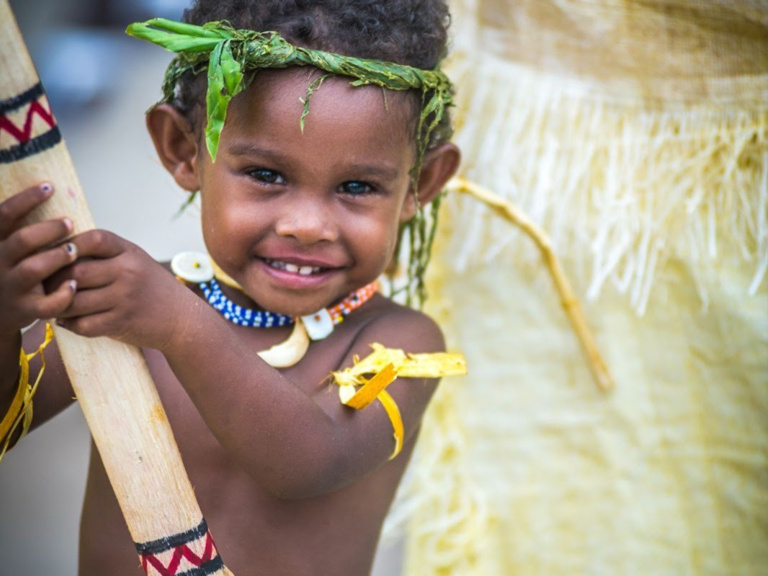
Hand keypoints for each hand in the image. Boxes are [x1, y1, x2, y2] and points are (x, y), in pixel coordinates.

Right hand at [0, 184, 77, 335]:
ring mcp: (11, 287)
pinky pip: (46, 304)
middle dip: (49, 230)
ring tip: (74, 251)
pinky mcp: (26, 309)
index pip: (3, 215)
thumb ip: (19, 226)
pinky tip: (73, 285)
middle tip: (69, 223)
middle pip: (22, 241)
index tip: (49, 186)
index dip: (26, 199)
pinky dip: (62, 295)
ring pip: (34, 269)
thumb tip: (47, 190)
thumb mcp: (4, 245)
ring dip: (57, 258)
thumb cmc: (9, 269)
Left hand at [52, 229, 195, 350]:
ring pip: (74, 301)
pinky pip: (84, 325)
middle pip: (76, 272)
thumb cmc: (151, 287)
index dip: (68, 244)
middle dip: (53, 280)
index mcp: (129, 253)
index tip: (54, 253)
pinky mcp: (122, 322)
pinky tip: (67, 321)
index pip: (92, 239)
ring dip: (57, 305)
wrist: (181, 318)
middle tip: (42, 285)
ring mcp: (125, 298)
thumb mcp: (135, 260)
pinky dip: (70, 324)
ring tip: (50, 304)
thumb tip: (55, 249)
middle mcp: (128, 273)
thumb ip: (105, 253)